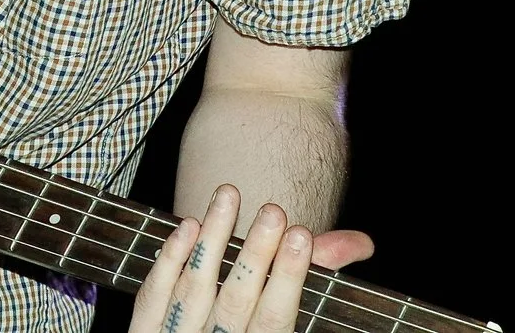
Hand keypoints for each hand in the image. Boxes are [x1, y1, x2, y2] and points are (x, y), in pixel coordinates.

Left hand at [130, 187, 371, 332]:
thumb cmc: (253, 321)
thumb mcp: (283, 309)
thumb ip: (319, 274)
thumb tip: (361, 243)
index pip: (274, 320)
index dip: (288, 278)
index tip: (303, 235)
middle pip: (235, 303)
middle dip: (255, 256)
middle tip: (273, 211)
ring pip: (194, 291)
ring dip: (212, 241)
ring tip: (228, 194)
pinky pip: (153, 296)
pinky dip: (169, 259)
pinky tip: (189, 224)